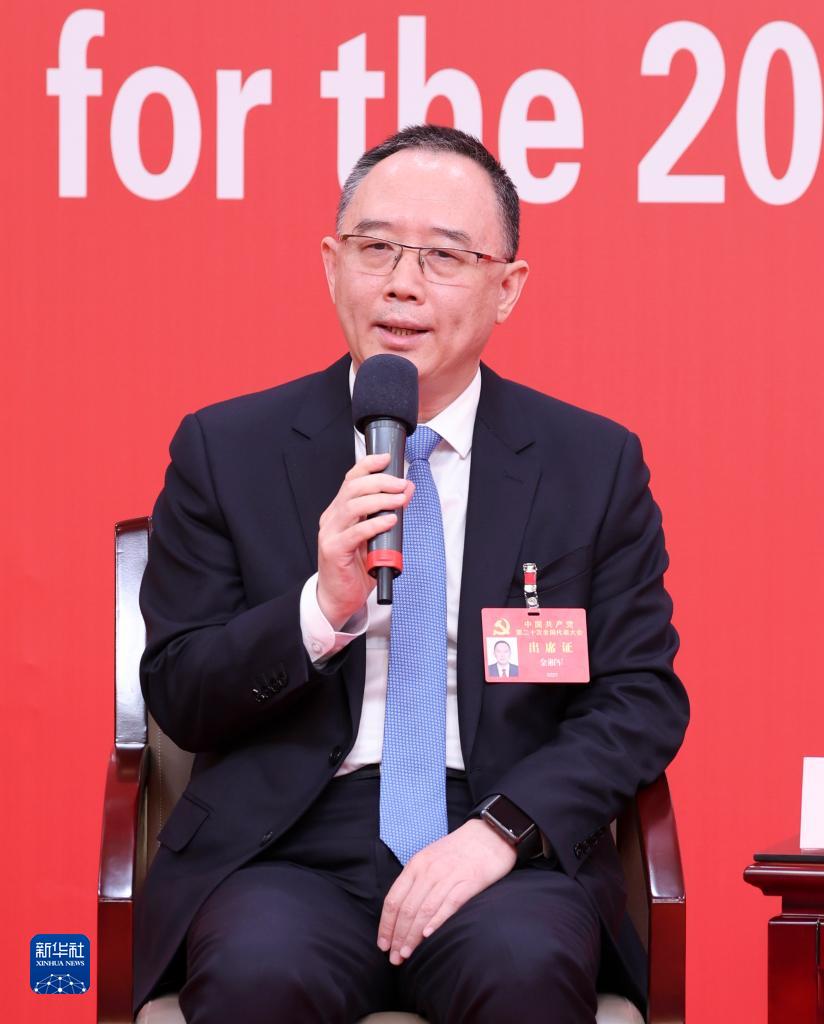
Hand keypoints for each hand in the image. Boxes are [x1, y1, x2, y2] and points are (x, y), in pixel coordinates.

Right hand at [316, 452, 413, 628]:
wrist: (338, 598)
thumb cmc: (355, 569)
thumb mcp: (375, 538)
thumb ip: (387, 515)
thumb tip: (406, 492)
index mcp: (339, 512)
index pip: (350, 479)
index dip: (367, 465)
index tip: (387, 459)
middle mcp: (332, 519)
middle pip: (352, 488)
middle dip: (379, 481)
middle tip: (401, 483)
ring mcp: (330, 534)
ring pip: (352, 506)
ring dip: (379, 500)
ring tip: (399, 499)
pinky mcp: (334, 551)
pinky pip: (355, 533)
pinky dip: (374, 524)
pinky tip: (389, 521)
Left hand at [377, 819, 517, 964]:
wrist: (490, 834)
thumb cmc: (459, 850)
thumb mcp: (430, 858)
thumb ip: (417, 880)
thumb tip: (402, 911)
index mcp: (416, 864)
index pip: (394, 899)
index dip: (386, 924)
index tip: (383, 944)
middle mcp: (429, 870)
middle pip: (407, 908)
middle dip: (398, 936)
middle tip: (395, 958)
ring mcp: (449, 875)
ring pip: (424, 910)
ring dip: (413, 935)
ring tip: (407, 954)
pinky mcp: (469, 881)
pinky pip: (449, 903)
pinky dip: (437, 920)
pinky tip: (429, 936)